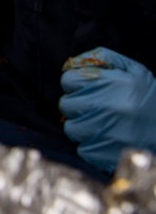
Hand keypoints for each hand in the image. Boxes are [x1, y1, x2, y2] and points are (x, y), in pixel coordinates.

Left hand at [60, 47, 155, 171]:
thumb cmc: (150, 100)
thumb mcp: (134, 71)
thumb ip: (103, 58)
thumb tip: (72, 62)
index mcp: (114, 84)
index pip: (68, 80)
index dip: (76, 84)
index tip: (86, 89)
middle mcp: (108, 107)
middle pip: (66, 104)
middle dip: (77, 105)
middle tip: (94, 107)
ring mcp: (106, 133)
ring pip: (71, 128)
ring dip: (82, 125)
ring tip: (101, 124)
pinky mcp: (106, 155)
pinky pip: (82, 149)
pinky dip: (91, 146)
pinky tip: (106, 139)